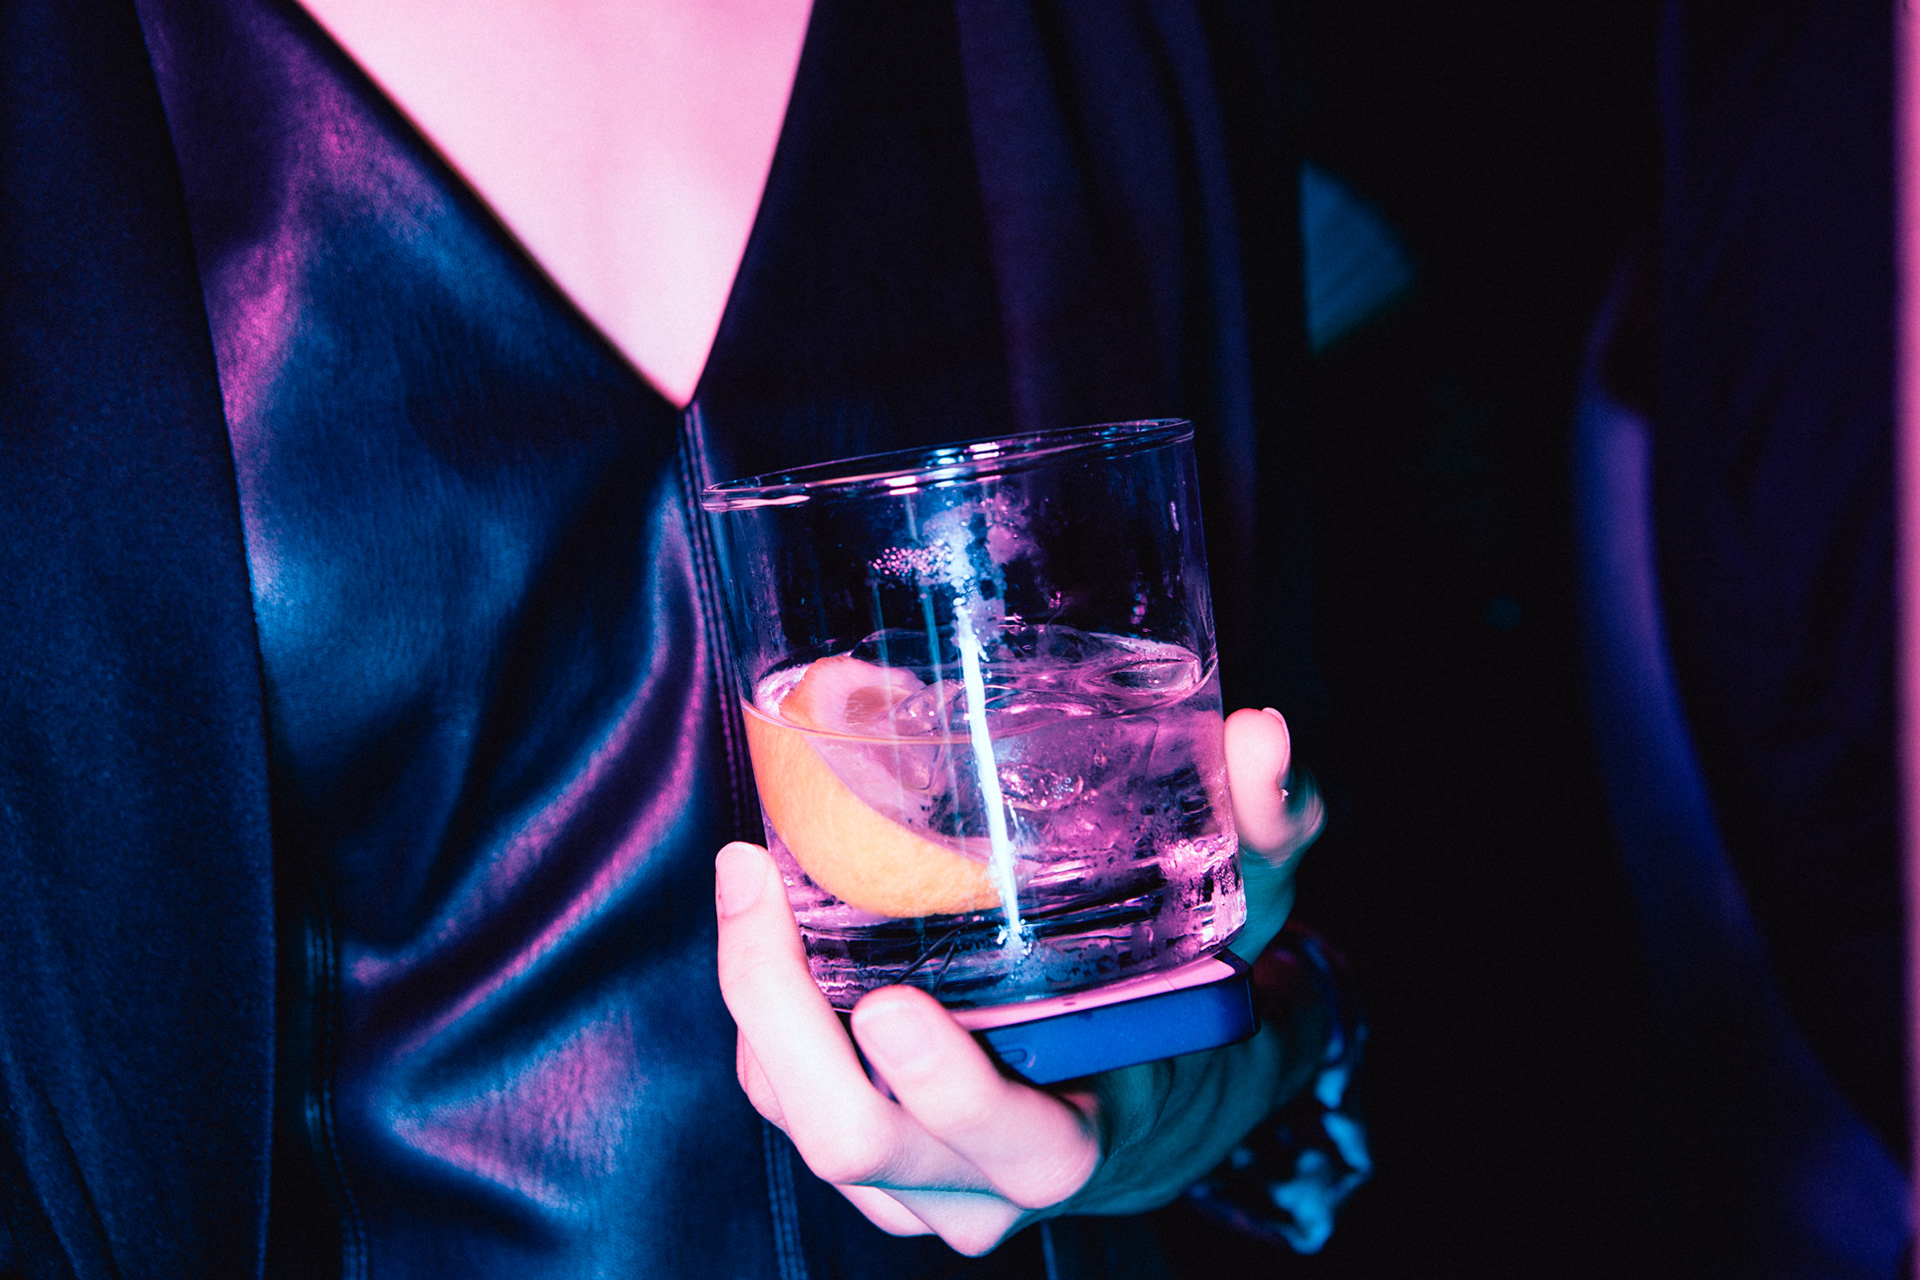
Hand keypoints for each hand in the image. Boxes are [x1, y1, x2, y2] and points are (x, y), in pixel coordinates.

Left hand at [714, 706, 1324, 1254]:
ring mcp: (922, 1181)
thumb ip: (1267, 826)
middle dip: (785, 1023)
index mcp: (1091, 1133)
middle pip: (857, 1142)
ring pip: (804, 1121)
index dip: (946, 1086)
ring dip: (758, 1009)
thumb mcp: (1251, 912)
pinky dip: (763, 1021)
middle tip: (756, 890)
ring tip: (749, 883)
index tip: (887, 1002)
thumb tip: (1263, 737)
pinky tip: (764, 924)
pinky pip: (789, 1103)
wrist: (1169, 1092)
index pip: (1018, 1144)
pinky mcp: (873, 1159)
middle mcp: (990, 1179)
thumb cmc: (1199, 999)